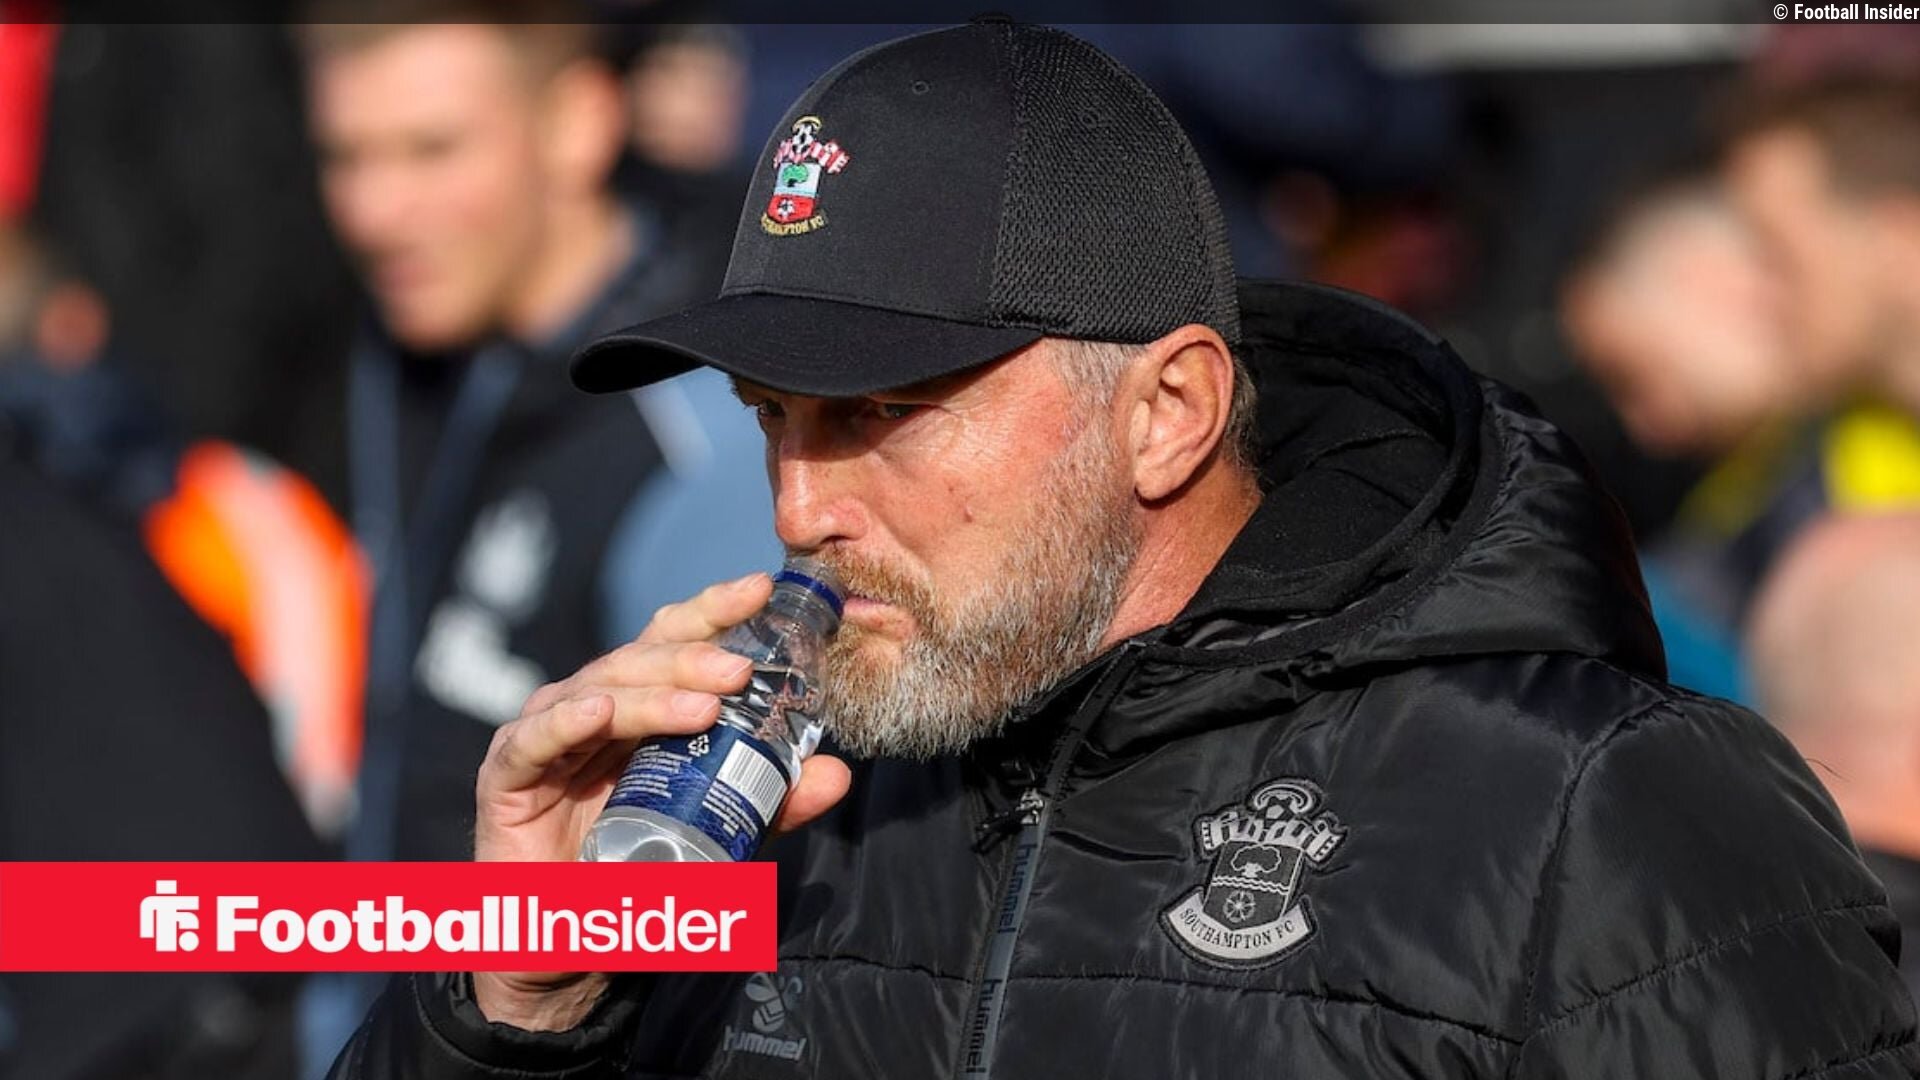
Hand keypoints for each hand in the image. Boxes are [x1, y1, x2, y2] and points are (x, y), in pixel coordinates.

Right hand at [470, 572, 852, 1028]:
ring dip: (653, 692)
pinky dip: (567, 721)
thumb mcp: (720, 832)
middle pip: (642, 657)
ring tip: (703, 704)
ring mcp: (547, 734)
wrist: (569, 946)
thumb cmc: (639, 873)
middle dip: (695, 655)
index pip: (675, 640)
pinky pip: (536, 739)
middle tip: (743, 668)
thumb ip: (772, 801)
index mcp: (640, 705)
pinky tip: (599, 712)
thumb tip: (838, 773)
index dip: (714, 609)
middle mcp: (592, 705)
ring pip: (599, 689)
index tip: (762, 589)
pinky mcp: (508, 774)